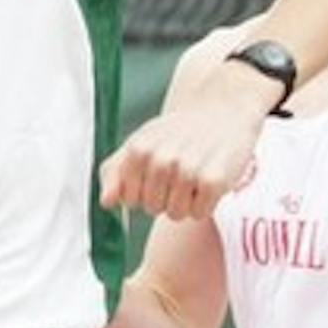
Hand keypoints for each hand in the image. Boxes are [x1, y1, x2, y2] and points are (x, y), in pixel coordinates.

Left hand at [100, 62, 278, 219]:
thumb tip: (106, 202)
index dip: (144, 193)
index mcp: (137, 150)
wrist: (220, 113)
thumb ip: (115, 172)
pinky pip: (199, 213)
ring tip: (193, 177)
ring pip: (176, 214)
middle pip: (152, 209)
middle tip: (178, 173)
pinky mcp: (214, 180)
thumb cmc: (176, 134)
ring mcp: (188, 169)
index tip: (155, 176)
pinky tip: (207, 182)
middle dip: (164, 197)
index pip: (130, 199)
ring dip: (186, 202)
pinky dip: (205, 204)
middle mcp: (160, 159)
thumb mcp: (139, 143)